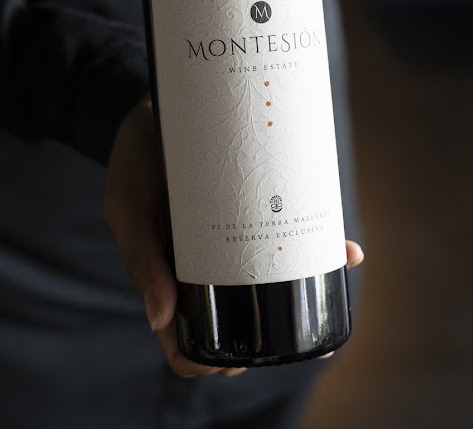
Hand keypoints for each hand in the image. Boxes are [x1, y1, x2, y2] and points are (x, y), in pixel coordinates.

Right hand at [104, 99, 364, 378]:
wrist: (157, 105)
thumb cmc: (133, 162)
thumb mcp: (128, 206)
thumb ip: (140, 258)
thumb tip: (160, 320)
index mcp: (168, 274)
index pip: (185, 340)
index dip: (208, 364)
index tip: (234, 367)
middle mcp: (204, 261)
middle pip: (237, 316)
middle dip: (268, 337)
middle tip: (298, 336)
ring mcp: (231, 234)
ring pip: (268, 276)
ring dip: (303, 289)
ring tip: (332, 283)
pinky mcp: (253, 203)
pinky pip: (286, 230)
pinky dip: (316, 242)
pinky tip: (344, 248)